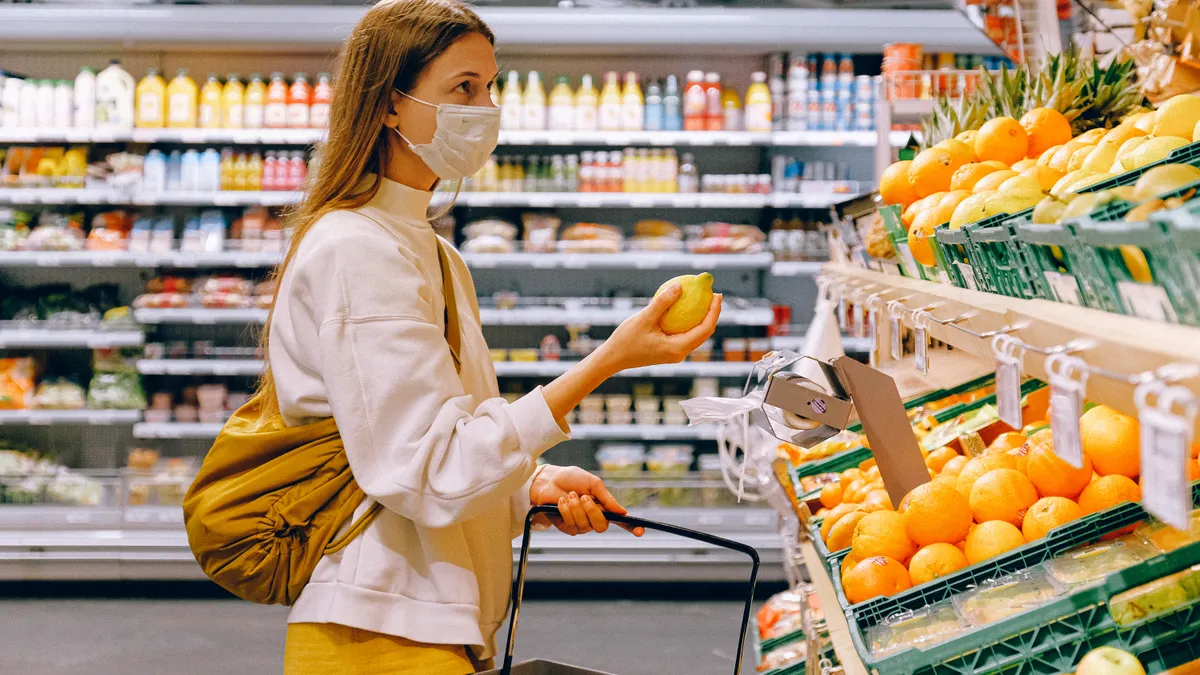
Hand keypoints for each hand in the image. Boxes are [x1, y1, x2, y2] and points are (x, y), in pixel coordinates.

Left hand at [530, 465, 643, 535]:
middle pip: (602, 526)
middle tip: (584, 497)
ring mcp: (581, 524)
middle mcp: (594, 518)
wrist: (549, 480)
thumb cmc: (571, 479)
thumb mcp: (593, 483)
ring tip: (570, 495)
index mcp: (604, 507)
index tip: (641, 531)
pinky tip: (562, 501)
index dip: (632, 527)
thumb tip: (623, 512)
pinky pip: (572, 525)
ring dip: (576, 508)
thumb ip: (607, 498)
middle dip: (592, 512)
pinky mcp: (567, 527)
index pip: (620, 521)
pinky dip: (567, 511)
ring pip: (585, 526)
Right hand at [596, 284, 721, 373]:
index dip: (714, 311)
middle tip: (714, 294)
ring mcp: (675, 353)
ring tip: (704, 299)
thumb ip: (663, 302)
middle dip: (712, 313)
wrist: (613, 358)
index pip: (705, 329)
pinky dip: (689, 321)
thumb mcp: (644, 318)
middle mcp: (680, 353)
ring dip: (702, 317)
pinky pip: (684, 334)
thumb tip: (680, 285)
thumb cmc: (626, 339)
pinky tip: (685, 307)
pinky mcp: (669, 350)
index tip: (717, 294)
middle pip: (704, 333)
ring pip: (696, 335)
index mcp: (678, 348)